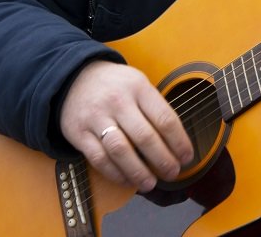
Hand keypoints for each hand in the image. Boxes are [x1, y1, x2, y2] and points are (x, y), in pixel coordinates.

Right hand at [59, 60, 194, 192]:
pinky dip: (115, 174)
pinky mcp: (79, 133)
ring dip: (139, 172)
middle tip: (173, 173)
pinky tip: (128, 180)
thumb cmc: (115, 85)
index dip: (179, 142)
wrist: (73, 77)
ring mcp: (96, 117)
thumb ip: (154, 108)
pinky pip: (99, 159)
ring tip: (151, 183)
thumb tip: (176, 143)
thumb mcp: (138, 84)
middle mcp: (118, 101)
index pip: (164, 118)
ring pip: (121, 150)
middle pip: (145, 137)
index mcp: (138, 87)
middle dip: (163, 160)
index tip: (187, 157)